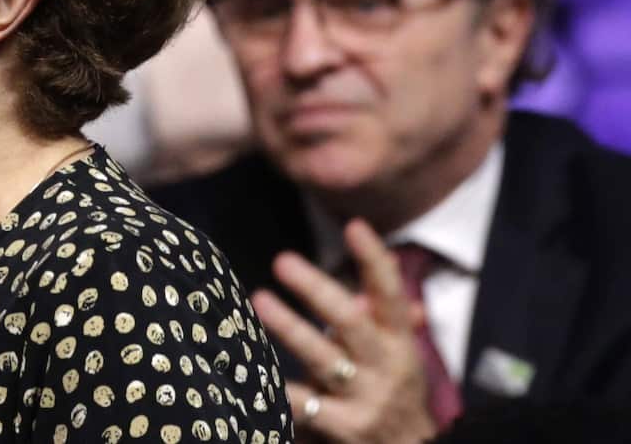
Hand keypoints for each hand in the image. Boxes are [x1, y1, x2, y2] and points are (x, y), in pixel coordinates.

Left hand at [251, 219, 436, 443]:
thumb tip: (371, 272)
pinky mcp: (344, 428)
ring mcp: (364, 399)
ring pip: (323, 359)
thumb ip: (383, 312)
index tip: (355, 226)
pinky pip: (305, 405)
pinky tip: (249, 369)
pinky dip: (278, 389)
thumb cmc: (394, 388)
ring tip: (258, 301)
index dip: (375, 260)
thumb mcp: (399, 349)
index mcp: (400, 342)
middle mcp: (385, 367)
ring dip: (289, 329)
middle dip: (317, 290)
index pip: (390, 294)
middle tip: (283, 261)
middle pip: (351, 322)